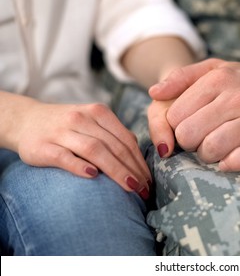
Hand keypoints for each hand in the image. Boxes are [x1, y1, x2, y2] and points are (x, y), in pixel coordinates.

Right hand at [13, 102, 151, 198]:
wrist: (25, 120)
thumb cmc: (68, 127)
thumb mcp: (93, 122)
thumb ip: (114, 136)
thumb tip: (139, 162)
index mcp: (98, 112)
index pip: (126, 139)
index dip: (140, 162)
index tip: (149, 181)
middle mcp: (82, 118)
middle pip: (114, 146)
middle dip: (133, 170)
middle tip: (144, 190)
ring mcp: (61, 131)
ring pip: (94, 150)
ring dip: (116, 170)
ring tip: (130, 187)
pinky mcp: (43, 146)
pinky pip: (64, 156)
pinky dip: (80, 166)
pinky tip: (93, 176)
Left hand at [149, 58, 239, 172]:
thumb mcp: (215, 69)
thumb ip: (182, 78)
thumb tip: (153, 93)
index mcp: (218, 78)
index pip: (176, 116)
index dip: (177, 127)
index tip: (189, 126)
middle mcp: (237, 96)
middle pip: (190, 134)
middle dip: (190, 144)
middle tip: (199, 141)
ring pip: (213, 149)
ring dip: (208, 156)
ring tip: (214, 149)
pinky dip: (231, 164)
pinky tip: (230, 160)